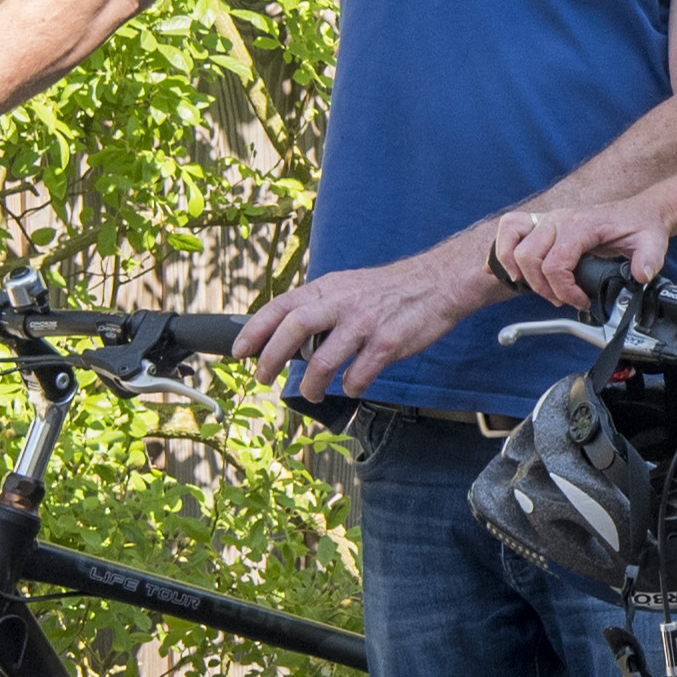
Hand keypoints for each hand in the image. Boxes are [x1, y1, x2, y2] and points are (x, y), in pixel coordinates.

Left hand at [234, 237, 497, 401]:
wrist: (438, 283)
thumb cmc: (389, 290)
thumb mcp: (347, 286)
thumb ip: (320, 306)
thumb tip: (289, 335)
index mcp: (328, 289)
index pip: (281, 307)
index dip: (255, 330)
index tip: (239, 352)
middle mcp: (342, 303)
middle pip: (294, 330)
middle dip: (271, 358)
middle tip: (262, 378)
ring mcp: (365, 324)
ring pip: (324, 360)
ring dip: (311, 384)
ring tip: (310, 393)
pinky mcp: (388, 344)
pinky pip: (359, 375)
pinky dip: (350, 386)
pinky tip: (352, 387)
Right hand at [491, 201, 670, 309]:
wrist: (639, 212)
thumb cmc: (641, 226)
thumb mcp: (652, 242)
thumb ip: (648, 260)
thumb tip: (641, 276)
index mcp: (581, 225)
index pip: (555, 263)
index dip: (564, 290)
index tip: (580, 302)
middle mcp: (558, 219)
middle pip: (527, 256)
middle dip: (541, 287)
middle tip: (560, 299)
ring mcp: (548, 220)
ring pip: (511, 241)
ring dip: (515, 269)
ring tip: (532, 286)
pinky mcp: (543, 224)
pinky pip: (509, 230)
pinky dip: (500, 249)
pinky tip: (502, 268)